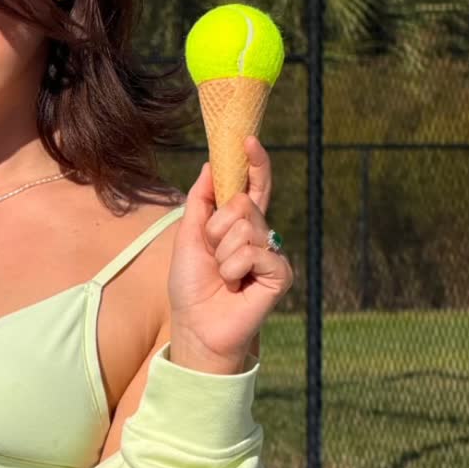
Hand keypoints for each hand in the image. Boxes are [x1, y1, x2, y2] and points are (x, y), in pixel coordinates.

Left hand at [167, 137, 293, 368]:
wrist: (197, 327)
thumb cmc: (191, 287)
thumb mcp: (188, 237)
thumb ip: (200, 202)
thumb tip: (211, 165)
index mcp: (239, 225)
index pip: (253, 187)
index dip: (254, 164)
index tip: (248, 140)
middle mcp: (260, 236)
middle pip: (243, 203)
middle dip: (217, 228)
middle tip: (212, 255)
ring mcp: (272, 254)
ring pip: (246, 227)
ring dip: (223, 253)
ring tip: (222, 276)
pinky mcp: (280, 274)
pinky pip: (255, 252)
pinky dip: (235, 269)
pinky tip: (235, 286)